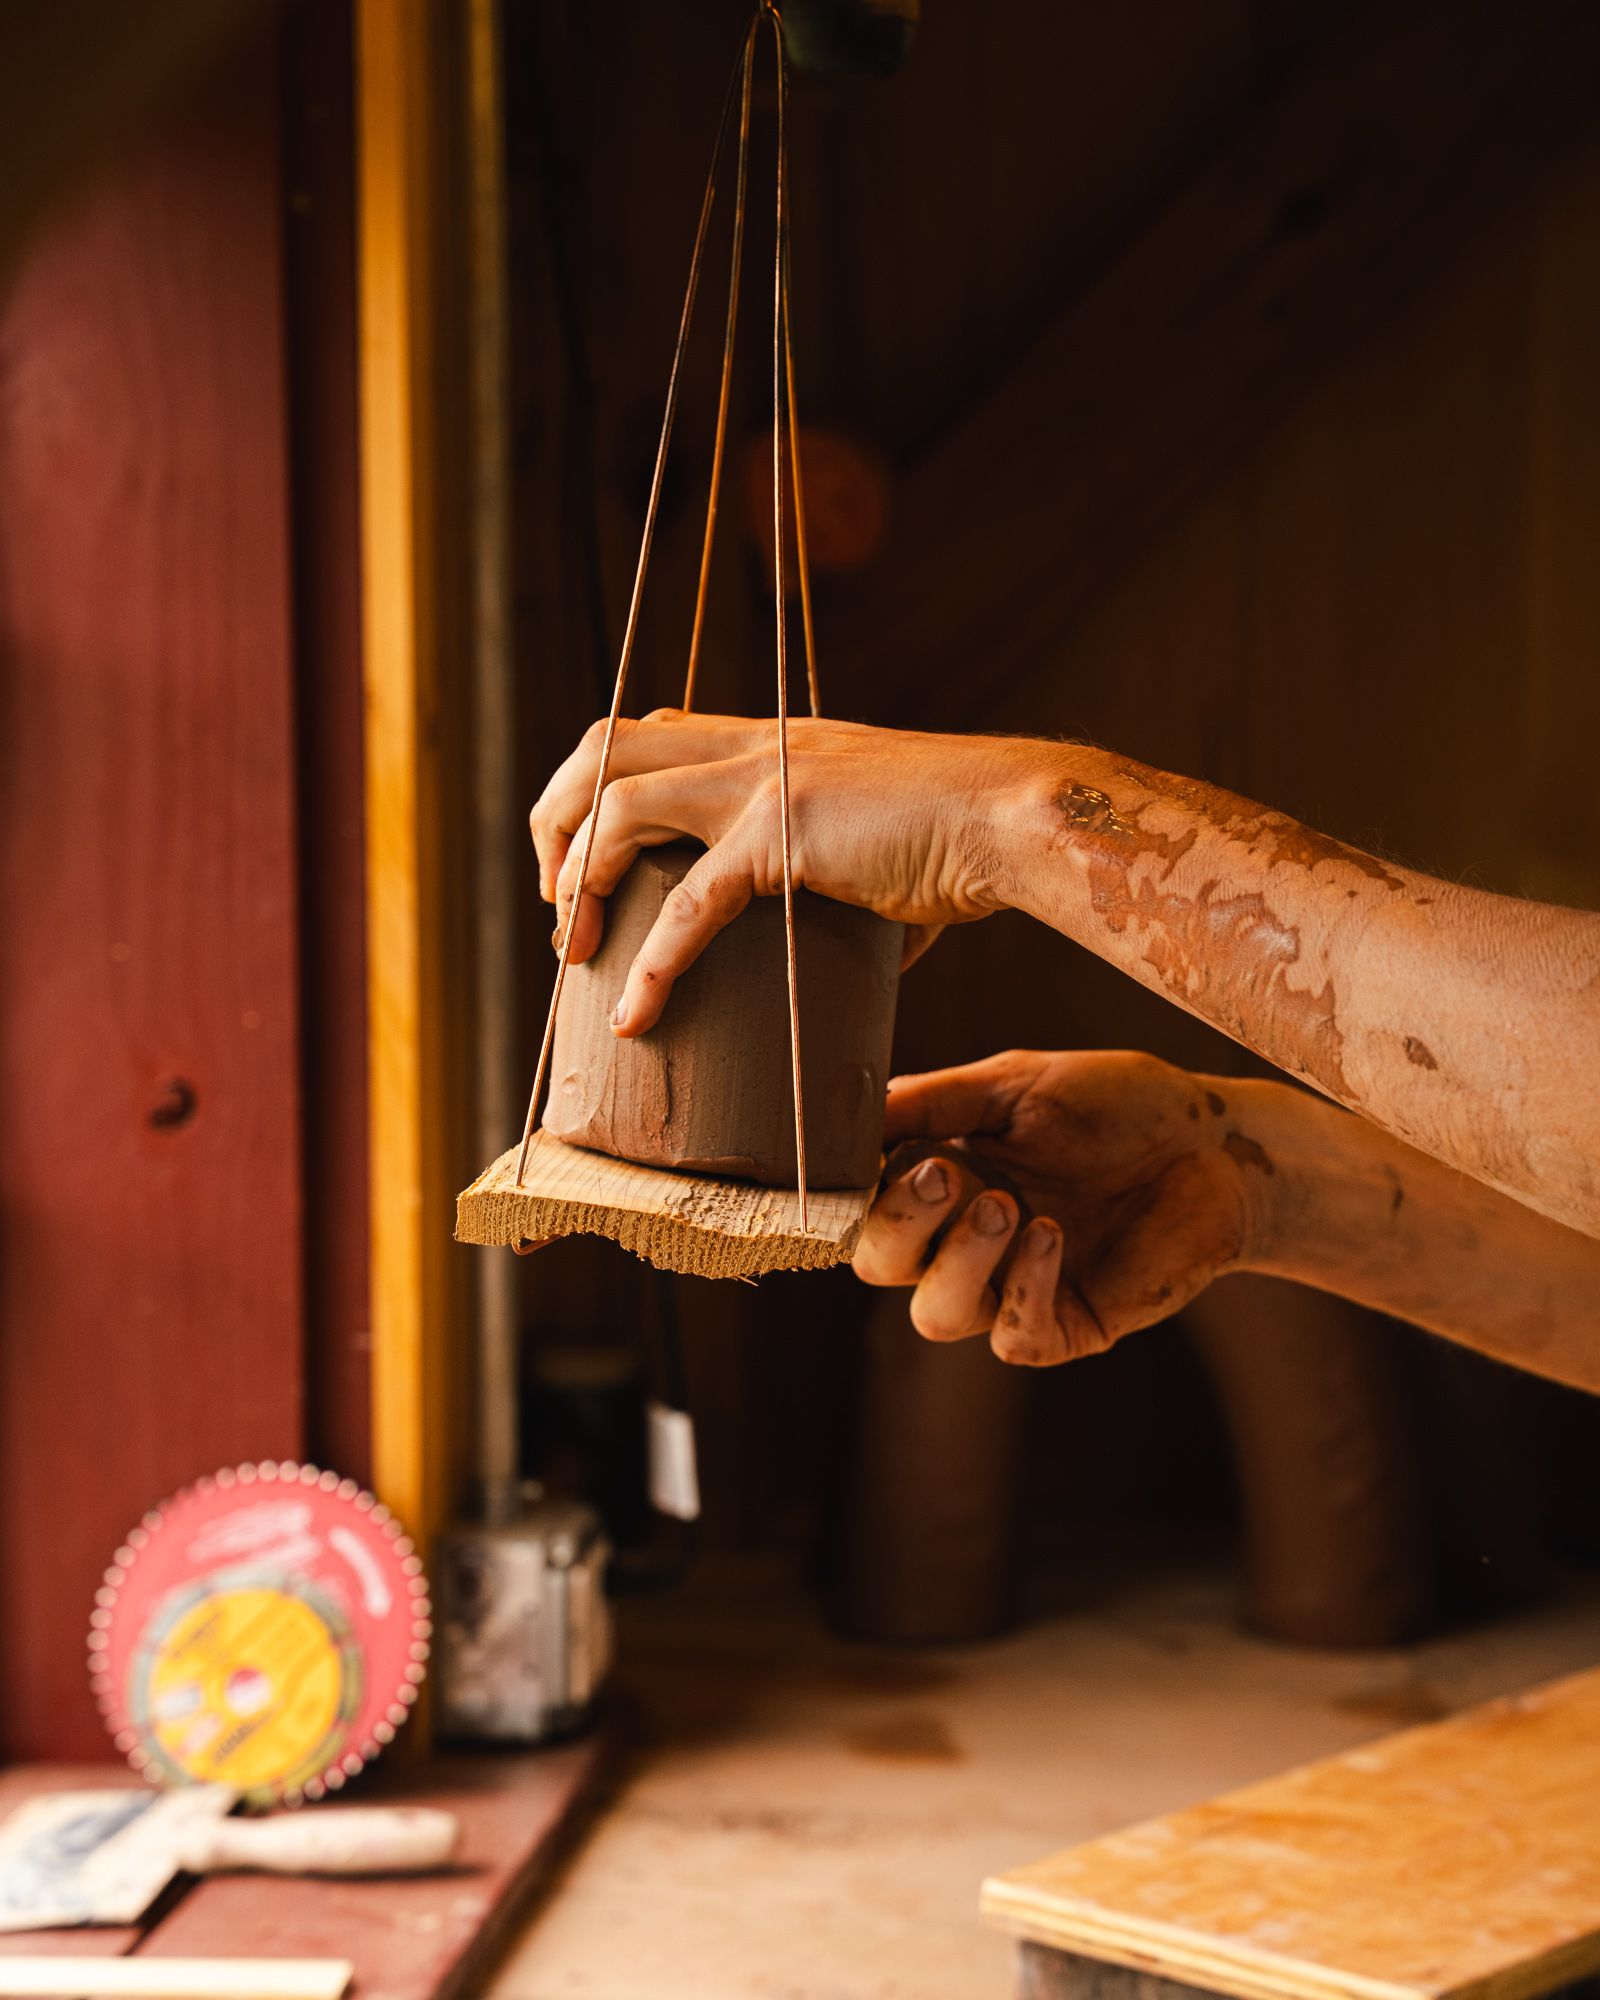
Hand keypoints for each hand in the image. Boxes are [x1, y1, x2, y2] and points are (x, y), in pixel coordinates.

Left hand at [528, 711, 1038, 1033]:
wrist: (1012, 819)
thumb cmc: (962, 841)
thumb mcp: (874, 849)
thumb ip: (836, 887)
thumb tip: (843, 955)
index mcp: (766, 740)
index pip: (649, 734)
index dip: (596, 794)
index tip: (587, 870)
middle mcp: (750, 744)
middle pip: (603, 747)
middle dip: (556, 824)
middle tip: (558, 907)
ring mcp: (761, 781)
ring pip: (617, 804)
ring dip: (578, 881)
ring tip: (574, 953)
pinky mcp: (782, 834)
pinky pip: (687, 902)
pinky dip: (651, 964)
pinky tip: (636, 1013)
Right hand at [852, 1050, 1278, 1364]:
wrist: (1217, 1144)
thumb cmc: (1117, 1107)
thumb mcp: (1013, 1084)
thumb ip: (929, 1101)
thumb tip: (852, 1114)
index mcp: (941, 1180)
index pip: (863, 1206)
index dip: (854, 1194)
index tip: (870, 1158)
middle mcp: (965, 1240)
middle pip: (882, 1265)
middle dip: (900, 1225)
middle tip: (944, 1176)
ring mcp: (1013, 1287)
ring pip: (938, 1313)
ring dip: (958, 1261)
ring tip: (1007, 1206)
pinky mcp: (1067, 1325)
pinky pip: (1015, 1335)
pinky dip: (1022, 1286)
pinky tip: (1050, 1236)